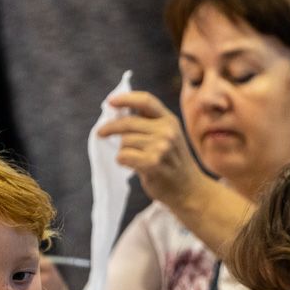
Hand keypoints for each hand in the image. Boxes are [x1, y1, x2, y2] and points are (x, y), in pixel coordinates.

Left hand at [97, 91, 202, 207]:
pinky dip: (123, 161)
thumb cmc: (173, 163)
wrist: (189, 189)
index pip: (145, 101)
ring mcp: (160, 147)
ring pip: (124, 142)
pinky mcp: (152, 163)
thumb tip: (120, 114)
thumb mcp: (169, 137)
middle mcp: (166, 131)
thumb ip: (151, 124)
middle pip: (128, 122)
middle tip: (100, 133)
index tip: (110, 102)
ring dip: (123, 150)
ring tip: (134, 158)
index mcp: (170, 121)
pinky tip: (132, 166)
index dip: (126, 99)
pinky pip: (124, 156)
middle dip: (110, 127)